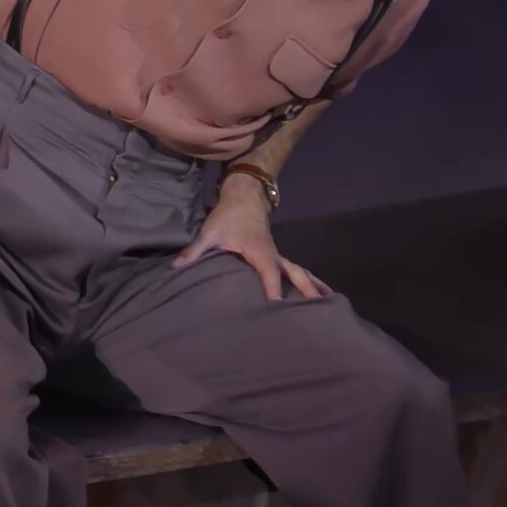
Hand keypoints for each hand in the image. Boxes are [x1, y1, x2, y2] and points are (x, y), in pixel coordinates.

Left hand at [172, 175, 325, 300]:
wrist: (243, 197)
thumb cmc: (227, 216)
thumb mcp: (209, 233)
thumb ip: (195, 251)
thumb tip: (176, 266)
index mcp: (259, 251)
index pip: (269, 274)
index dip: (274, 289)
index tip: (279, 307)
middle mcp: (273, 254)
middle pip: (295, 273)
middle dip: (307, 290)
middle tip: (320, 309)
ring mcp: (278, 254)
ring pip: (300, 271)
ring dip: (314, 286)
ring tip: (330, 303)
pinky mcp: (277, 255)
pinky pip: (296, 270)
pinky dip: (309, 280)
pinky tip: (319, 293)